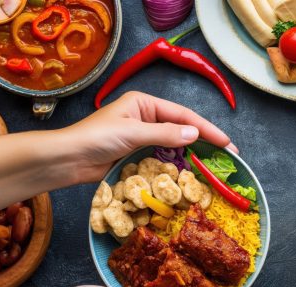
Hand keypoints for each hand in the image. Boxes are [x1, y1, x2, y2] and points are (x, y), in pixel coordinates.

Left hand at [63, 91, 235, 183]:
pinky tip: (190, 174)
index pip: (183, 115)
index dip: (206, 129)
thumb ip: (166, 133)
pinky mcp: (138, 155)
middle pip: (182, 129)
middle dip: (205, 141)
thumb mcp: (133, 132)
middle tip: (228, 155)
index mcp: (144, 104)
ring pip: (175, 145)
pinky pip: (163, 158)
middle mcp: (146, 117)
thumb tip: (196, 134)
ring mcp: (142, 137)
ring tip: (214, 166)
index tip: (226, 142)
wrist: (68, 159)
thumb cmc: (95, 138)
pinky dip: (177, 166)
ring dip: (192, 155)